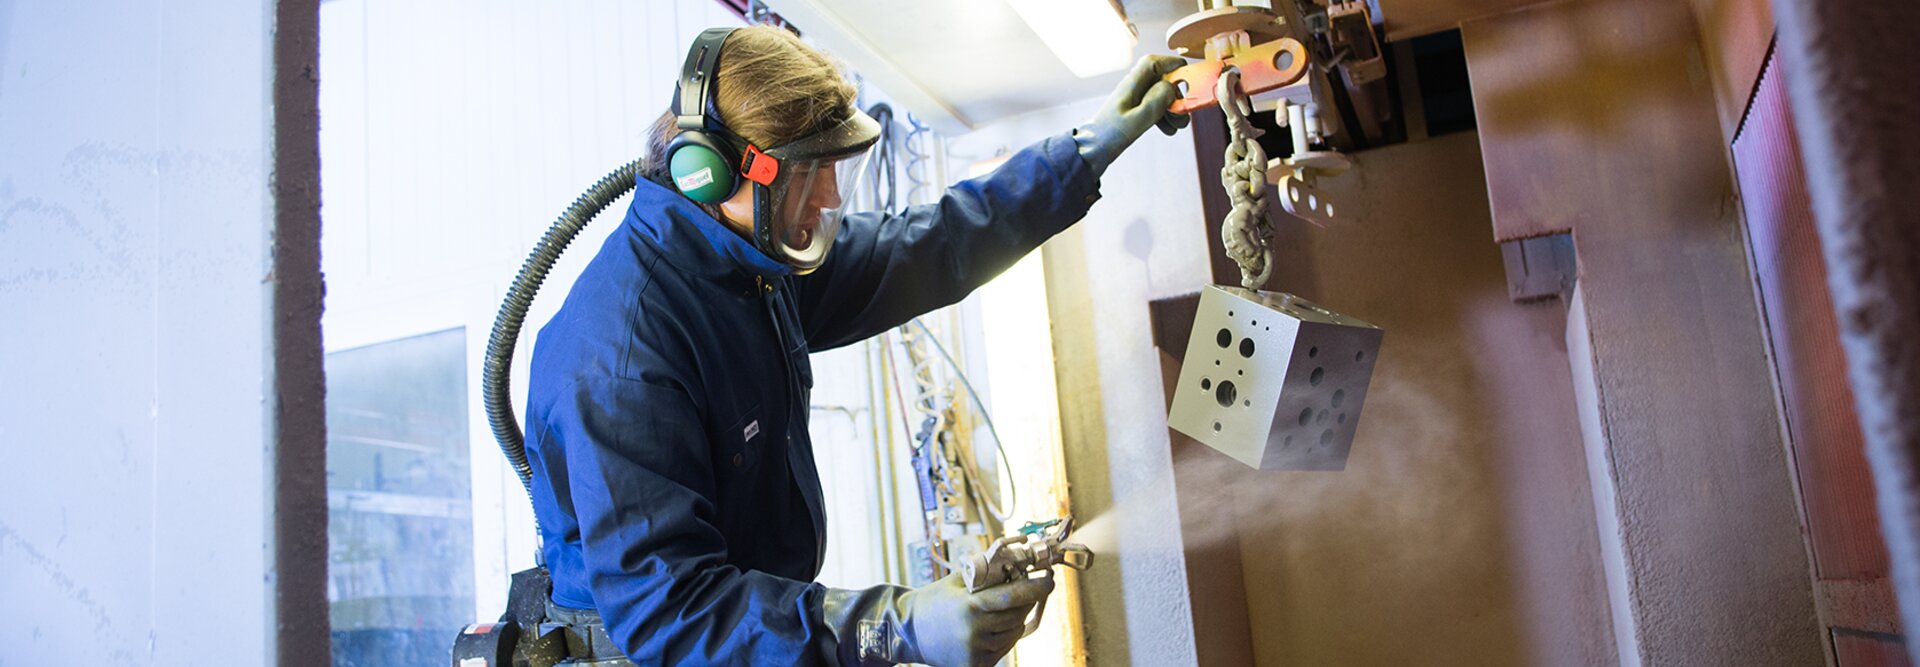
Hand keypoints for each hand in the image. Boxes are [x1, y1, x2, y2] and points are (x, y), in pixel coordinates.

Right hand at [898, 573, 1054, 666]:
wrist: (909, 632)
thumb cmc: (934, 601)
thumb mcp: (957, 581)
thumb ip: (985, 572)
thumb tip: (1017, 559)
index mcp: (970, 607)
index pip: (1013, 597)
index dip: (1035, 588)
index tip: (1049, 580)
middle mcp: (975, 631)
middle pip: (1017, 615)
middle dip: (1026, 601)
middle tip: (1027, 590)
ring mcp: (976, 651)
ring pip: (1013, 634)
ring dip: (1015, 620)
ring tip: (1001, 610)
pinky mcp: (975, 665)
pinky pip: (1003, 649)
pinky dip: (1004, 636)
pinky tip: (992, 627)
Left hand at [1073, 54, 1189, 174]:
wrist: (1090, 153)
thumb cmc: (1108, 136)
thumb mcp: (1136, 120)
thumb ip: (1155, 101)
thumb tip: (1171, 86)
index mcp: (1131, 85)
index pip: (1153, 62)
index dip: (1172, 64)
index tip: (1188, 76)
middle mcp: (1133, 89)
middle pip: (1161, 79)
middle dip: (1177, 94)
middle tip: (1184, 112)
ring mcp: (1133, 100)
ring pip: (1160, 95)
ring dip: (1173, 108)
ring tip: (1178, 125)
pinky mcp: (1133, 112)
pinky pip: (1155, 107)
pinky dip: (1165, 116)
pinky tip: (1168, 130)